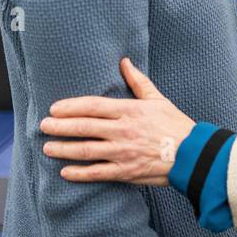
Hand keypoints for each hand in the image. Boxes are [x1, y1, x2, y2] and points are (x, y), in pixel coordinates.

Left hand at [40, 58, 193, 185]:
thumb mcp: (158, 99)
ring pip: (86, 150)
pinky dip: (79, 174)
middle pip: (84, 127)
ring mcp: (123, 153)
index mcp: (130, 111)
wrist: (193, 154)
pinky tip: (65, 172)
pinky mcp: (126, 172)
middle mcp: (123, 131)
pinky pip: (97, 173)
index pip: (92, 106)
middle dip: (59, 127)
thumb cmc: (176, 125)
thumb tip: (124, 61)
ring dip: (64, 149)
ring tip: (48, 148)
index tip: (54, 109)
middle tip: (43, 126)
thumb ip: (138, 81)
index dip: (70, 107)